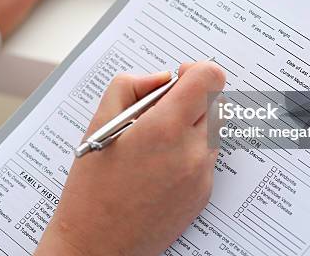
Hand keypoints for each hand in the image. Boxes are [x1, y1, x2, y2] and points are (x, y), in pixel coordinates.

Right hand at [36, 61, 225, 255]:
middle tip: (162, 111)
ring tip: (157, 141)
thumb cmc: (92, 188)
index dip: (195, 70)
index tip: (178, 79)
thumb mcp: (99, 122)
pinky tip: (160, 165)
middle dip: (194, 98)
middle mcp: (192, 151)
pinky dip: (191, 151)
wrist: (97, 245)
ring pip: (214, 130)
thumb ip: (131, 85)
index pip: (209, 78)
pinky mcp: (203, 195)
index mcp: (165, 128)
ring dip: (194, 125)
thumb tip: (162, 78)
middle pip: (217, 102)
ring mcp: (202, 176)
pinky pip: (208, 158)